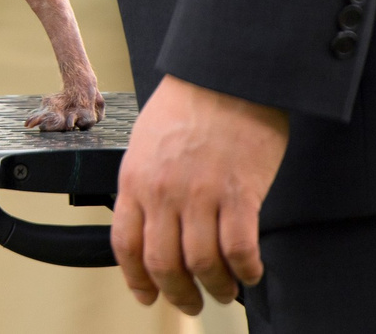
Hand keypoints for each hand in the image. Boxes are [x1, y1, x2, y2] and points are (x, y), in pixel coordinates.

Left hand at [111, 76, 288, 313]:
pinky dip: (246, 270)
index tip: (147, 295)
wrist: (225, 73)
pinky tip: (250, 272)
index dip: (136, 279)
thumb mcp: (148, 141)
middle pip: (162, 264)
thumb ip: (146, 183)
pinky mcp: (240, 193)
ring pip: (202, 264)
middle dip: (177, 293)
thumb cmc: (189, 102)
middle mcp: (163, 191)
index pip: (125, 244)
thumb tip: (151, 224)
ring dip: (215, 287)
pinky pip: (240, 249)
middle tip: (191, 303)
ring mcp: (201, 194)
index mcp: (135, 178)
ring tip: (224, 290)